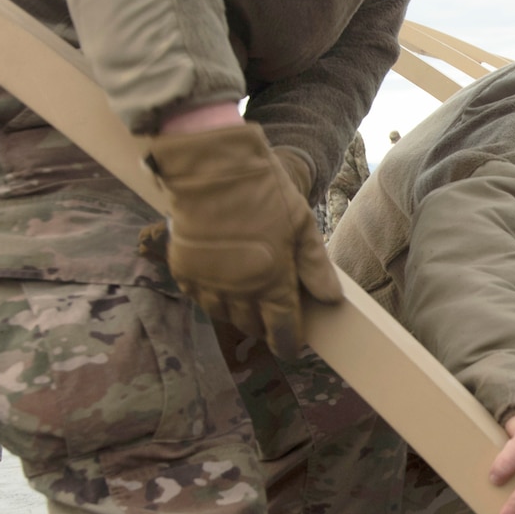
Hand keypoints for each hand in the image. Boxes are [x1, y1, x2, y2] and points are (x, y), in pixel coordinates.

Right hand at [146, 121, 341, 357]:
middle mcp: (237, 291)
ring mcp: (208, 284)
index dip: (288, 343)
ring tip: (249, 296)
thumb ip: (316, 267)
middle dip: (265, 324)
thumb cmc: (263, 191)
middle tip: (274, 312)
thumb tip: (331, 298)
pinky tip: (223, 283)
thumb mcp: (302, 224)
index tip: (292, 346)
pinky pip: (201, 299)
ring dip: (239, 312)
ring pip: (225, 316)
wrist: (211, 167)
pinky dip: (213, 297)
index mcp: (271, 283)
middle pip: (252, 326)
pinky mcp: (184, 271)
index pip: (282, 331)